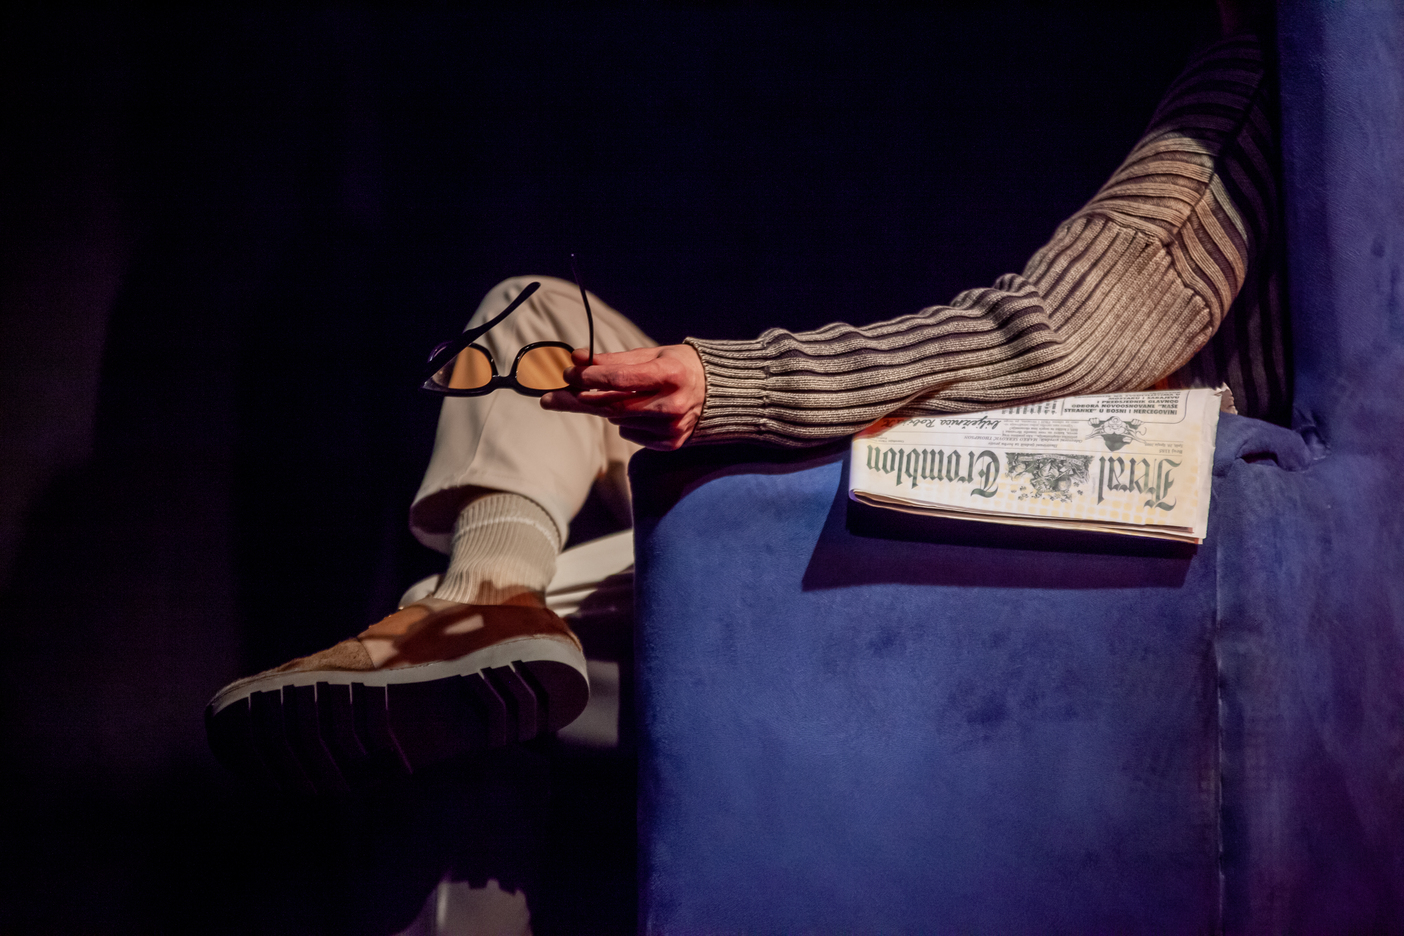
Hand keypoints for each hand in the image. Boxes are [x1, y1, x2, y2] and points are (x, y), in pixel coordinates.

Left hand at [540, 344, 706, 449]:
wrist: (717, 392)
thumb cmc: (679, 367)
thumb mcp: (652, 355)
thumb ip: (614, 360)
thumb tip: (576, 359)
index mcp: (669, 375)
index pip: (619, 379)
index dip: (589, 377)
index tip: (567, 374)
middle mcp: (673, 404)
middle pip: (612, 406)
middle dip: (578, 400)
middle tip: (550, 397)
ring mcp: (672, 427)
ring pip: (618, 420)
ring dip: (606, 408)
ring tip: (615, 396)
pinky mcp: (670, 443)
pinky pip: (630, 434)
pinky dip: (624, 422)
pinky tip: (639, 411)